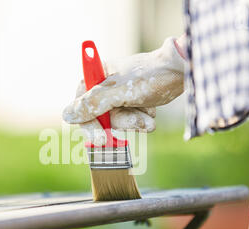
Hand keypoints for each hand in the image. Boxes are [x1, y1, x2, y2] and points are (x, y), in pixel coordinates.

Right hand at [62, 37, 184, 144]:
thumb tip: (67, 116)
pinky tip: (151, 109)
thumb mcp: (119, 92)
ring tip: (149, 117)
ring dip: (134, 121)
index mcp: (96, 77)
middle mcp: (104, 87)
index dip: (89, 125)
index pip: (81, 107)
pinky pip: (131, 119)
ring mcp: (119, 95)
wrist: (181, 71)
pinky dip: (142, 118)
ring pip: (117, 121)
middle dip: (121, 123)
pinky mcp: (133, 101)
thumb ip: (92, 104)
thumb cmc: (150, 76)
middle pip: (100, 118)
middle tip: (138, 124)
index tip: (101, 138)